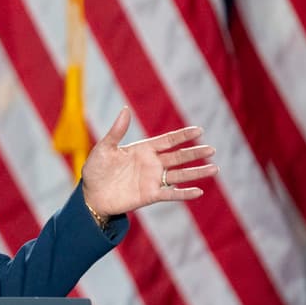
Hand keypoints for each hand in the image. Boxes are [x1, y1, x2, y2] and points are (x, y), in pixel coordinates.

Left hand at [81, 107, 217, 217]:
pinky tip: (199, 191)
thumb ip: (117, 131)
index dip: (183, 135)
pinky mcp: (150, 195)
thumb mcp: (104, 148)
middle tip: (212, 149)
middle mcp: (152, 163)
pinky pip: (171, 193)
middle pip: (178, 156)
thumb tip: (125, 109)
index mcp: (143, 149)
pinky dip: (184, 193)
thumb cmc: (96, 170)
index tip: (199, 130)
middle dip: (195, 153)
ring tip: (214, 168)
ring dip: (196, 172)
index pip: (168, 140)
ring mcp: (153, 180)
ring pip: (179, 174)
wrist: (91, 195)